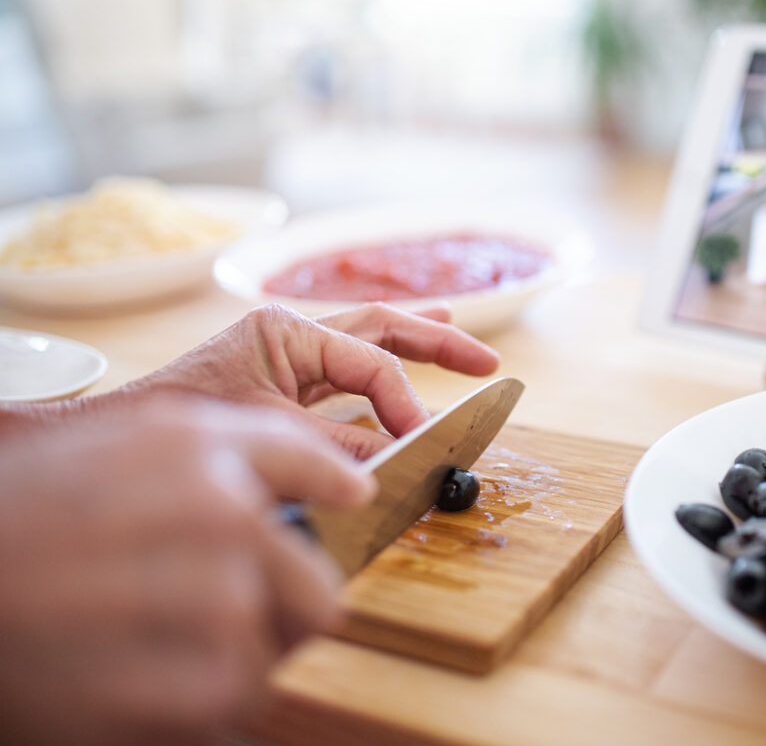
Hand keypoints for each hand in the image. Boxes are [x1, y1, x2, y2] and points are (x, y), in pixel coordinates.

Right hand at [0, 397, 372, 744]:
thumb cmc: (14, 522)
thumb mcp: (110, 447)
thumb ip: (217, 457)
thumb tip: (325, 489)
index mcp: (197, 446)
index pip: (317, 462)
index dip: (338, 486)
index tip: (351, 500)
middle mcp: (221, 514)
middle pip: (318, 584)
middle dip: (281, 604)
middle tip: (216, 613)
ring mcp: (213, 601)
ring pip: (275, 648)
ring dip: (228, 655)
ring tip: (145, 641)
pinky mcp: (195, 687)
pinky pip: (236, 698)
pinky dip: (197, 700)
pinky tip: (133, 676)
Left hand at [102, 303, 499, 459]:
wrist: (121, 435)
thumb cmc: (180, 426)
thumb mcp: (268, 433)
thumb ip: (338, 443)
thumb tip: (399, 456)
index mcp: (286, 331)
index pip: (371, 363)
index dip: (405, 402)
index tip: (425, 441)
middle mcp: (291, 334)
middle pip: (382, 328)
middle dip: (438, 341)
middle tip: (486, 363)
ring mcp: (287, 354)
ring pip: (369, 341)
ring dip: (418, 342)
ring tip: (465, 347)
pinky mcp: (284, 380)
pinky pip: (348, 370)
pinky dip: (383, 370)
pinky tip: (408, 365)